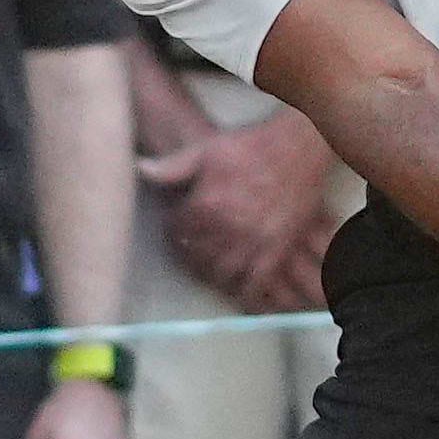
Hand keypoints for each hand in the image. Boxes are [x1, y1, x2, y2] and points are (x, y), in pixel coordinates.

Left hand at [142, 109, 335, 312]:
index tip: (174, 230)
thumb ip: (172, 167)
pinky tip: (239, 292)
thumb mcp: (207, 150)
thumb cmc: (251, 146)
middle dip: (189, 256)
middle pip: (197, 257)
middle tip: (190, 252)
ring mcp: (254, 242)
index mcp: (207, 205)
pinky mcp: (278, 250)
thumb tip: (140, 170)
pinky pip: (257, 282)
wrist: (299, 148)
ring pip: (223, 274)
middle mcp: (228, 228)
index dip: (172, 232)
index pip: (177, 232)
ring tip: (210, 267)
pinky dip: (245, 293)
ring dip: (212, 275)